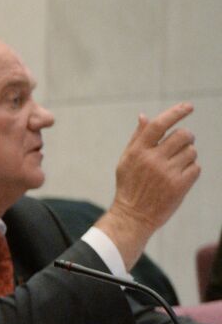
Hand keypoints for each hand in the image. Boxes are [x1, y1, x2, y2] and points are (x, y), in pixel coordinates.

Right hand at [96, 102, 198, 267]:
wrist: (133, 217)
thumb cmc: (129, 186)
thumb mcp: (127, 160)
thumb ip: (137, 138)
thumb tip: (144, 116)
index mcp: (138, 151)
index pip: (159, 125)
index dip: (175, 113)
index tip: (188, 106)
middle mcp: (152, 160)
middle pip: (182, 135)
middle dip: (187, 137)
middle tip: (183, 143)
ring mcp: (166, 173)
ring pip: (192, 152)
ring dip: (188, 156)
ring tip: (176, 166)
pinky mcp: (179, 185)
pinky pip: (196, 168)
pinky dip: (191, 171)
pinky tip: (179, 178)